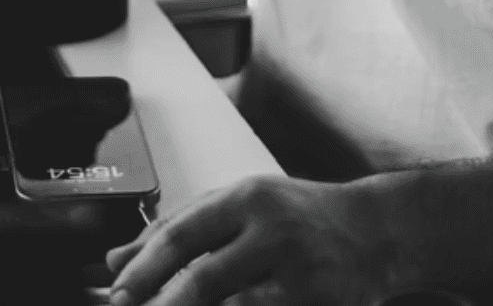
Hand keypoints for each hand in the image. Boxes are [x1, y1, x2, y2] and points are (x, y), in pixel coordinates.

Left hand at [105, 176, 393, 305]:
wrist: (376, 232)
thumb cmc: (301, 217)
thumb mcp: (242, 205)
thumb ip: (183, 225)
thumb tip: (119, 257)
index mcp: (247, 197)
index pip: (182, 232)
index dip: (143, 268)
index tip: (116, 291)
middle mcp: (271, 230)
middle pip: (202, 278)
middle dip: (160, 304)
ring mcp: (295, 271)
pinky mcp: (313, 301)